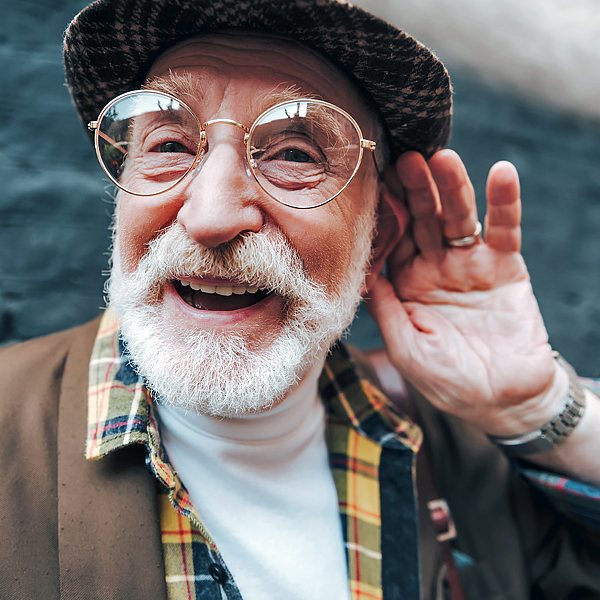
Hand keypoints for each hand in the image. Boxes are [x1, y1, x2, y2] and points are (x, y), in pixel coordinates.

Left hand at [367, 149, 559, 433]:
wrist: (504, 400)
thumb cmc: (449, 381)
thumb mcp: (407, 350)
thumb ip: (386, 310)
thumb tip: (361, 274)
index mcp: (405, 284)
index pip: (391, 241)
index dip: (384, 216)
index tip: (371, 185)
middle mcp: (434, 267)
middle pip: (421, 221)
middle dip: (414, 192)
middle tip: (404, 159)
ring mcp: (469, 264)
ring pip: (457, 218)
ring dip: (452, 188)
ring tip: (443, 158)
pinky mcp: (505, 267)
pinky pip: (505, 230)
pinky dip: (505, 203)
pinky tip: (502, 174)